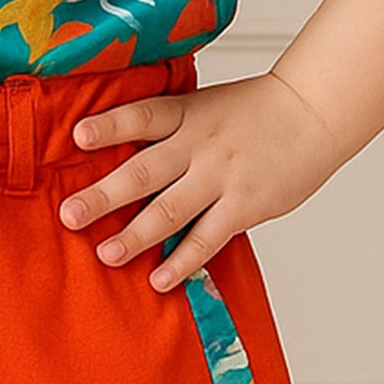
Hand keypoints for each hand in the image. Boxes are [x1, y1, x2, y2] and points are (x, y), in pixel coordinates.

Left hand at [59, 71, 345, 288]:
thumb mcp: (206, 104)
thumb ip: (169, 126)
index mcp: (187, 114)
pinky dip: (183, 262)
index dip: (110, 126)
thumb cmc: (254, 111)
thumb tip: (118, 148)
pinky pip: (207, 239)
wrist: (314, 112)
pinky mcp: (244, 206)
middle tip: (70, 215)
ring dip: (135, 236)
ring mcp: (222, 177)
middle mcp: (199, 145)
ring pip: (171, 211)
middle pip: (145, 171)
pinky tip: (159, 279)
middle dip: (104, 195)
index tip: (78, 136)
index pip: (143, 116)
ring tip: (106, 255)